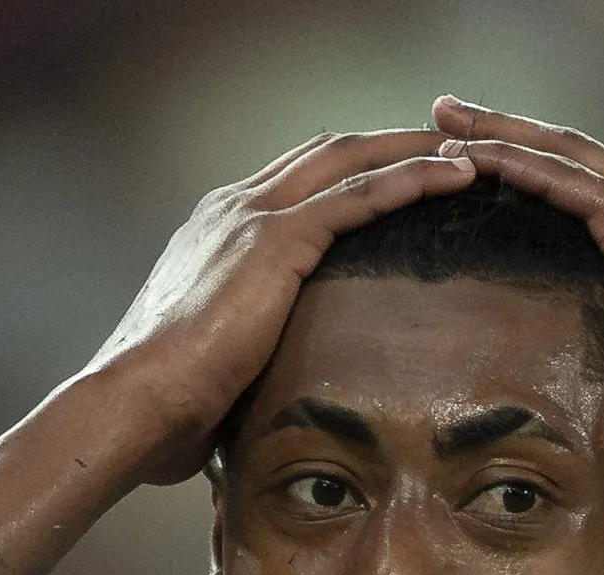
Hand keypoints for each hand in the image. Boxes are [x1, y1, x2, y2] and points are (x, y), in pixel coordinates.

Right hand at [84, 131, 476, 484]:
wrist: (134, 402)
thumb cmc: (170, 402)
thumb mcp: (219, 357)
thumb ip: (252, 344)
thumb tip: (278, 379)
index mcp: (217, 229)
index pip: (297, 177)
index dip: (352, 167)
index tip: (400, 169)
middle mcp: (233, 207)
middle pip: (328, 151)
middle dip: (392, 142)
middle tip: (449, 144)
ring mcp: (252, 218)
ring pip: (350, 160)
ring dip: (414, 151)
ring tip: (469, 154)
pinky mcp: (273, 241)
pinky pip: (357, 196)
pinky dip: (410, 180)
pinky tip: (453, 178)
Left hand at [430, 96, 603, 477]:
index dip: (550, 166)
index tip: (500, 156)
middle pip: (578, 154)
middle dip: (512, 129)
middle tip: (453, 112)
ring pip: (565, 154)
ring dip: (499, 133)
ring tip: (444, 118)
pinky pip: (566, 183)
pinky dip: (514, 164)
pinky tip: (470, 155)